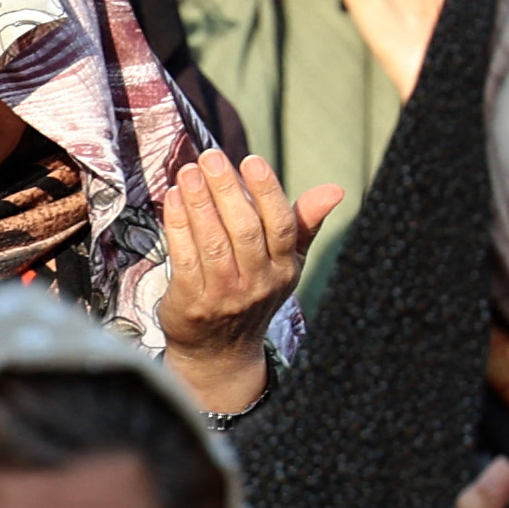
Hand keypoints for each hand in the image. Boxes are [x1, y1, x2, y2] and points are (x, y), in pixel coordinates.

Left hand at [154, 152, 334, 415]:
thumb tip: (336, 189)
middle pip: (244, 229)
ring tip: (187, 171)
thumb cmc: (253, 290)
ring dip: (198, 202)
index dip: (267, 191)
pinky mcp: (193, 301)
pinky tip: (172, 199)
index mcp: (284, 267)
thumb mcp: (286, 262)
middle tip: (210, 157)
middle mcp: (259, 281)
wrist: (221, 350)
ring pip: (212, 240)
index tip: (251, 160)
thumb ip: (303, 223)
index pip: (281, 225)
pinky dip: (177, 225)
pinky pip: (185, 257)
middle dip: (226, 189)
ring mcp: (226, 293)